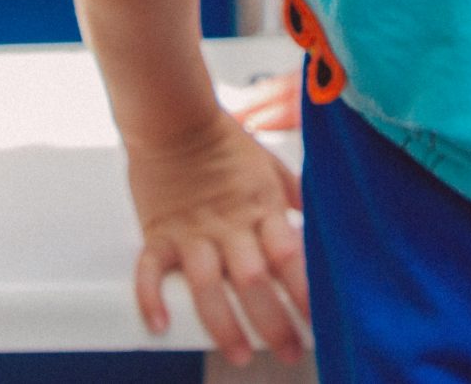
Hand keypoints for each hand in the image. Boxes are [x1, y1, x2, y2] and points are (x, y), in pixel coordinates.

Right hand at [123, 108, 310, 365]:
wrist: (173, 116)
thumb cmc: (223, 139)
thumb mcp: (269, 164)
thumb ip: (293, 195)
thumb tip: (317, 221)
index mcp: (261, 207)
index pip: (290, 256)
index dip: (306, 291)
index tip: (320, 321)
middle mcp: (229, 224)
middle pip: (254, 280)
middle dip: (275, 323)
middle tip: (291, 352)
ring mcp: (191, 230)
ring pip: (208, 286)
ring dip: (225, 326)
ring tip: (241, 354)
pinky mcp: (158, 232)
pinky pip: (149, 271)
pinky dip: (150, 300)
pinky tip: (159, 326)